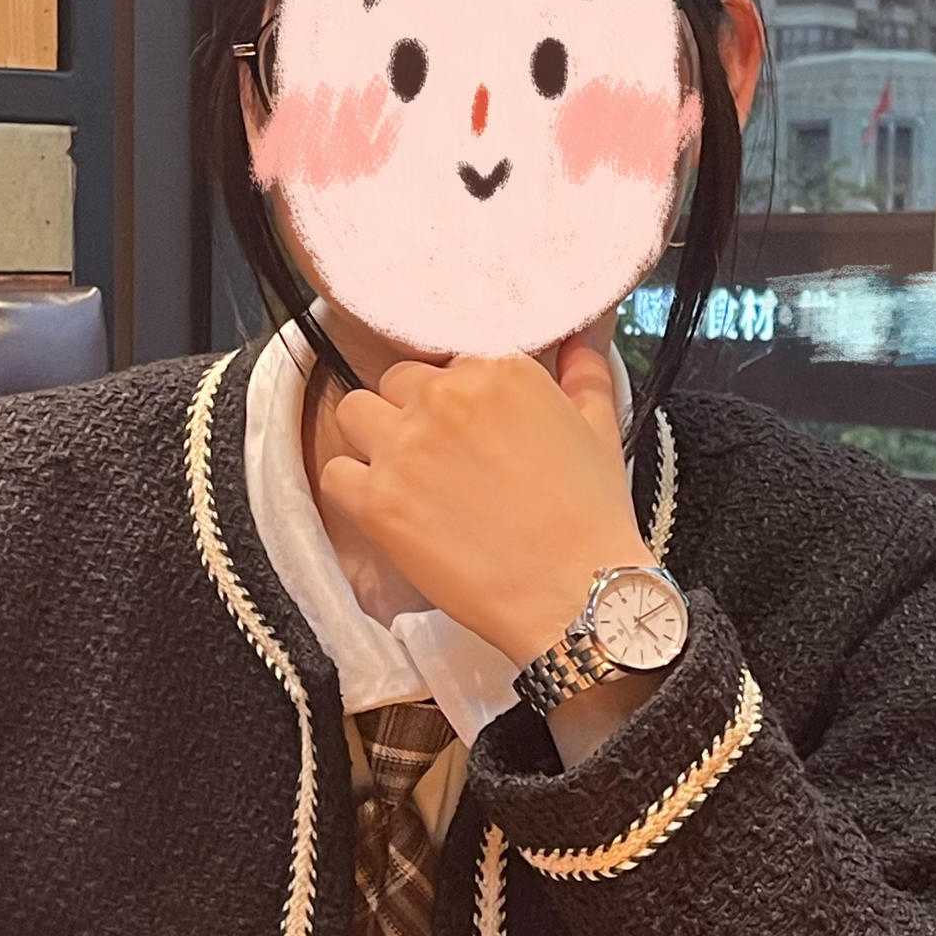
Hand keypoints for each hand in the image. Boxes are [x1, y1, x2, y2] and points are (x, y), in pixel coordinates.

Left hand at [321, 336, 649, 669]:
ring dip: (372, 440)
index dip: (455, 399)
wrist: (577, 592)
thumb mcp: (601, 430)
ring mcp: (405, 446)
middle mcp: (445, 396)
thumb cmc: (592, 517)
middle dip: (411, 414)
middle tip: (439, 460)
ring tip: (405, 479)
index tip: (467, 430)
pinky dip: (352, 490)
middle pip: (396, 383)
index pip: (449, 363)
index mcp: (498, 371)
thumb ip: (586, 375)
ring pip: (354, 414)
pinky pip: (334, 474)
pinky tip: (386, 511)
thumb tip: (578, 344)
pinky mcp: (377, 499)